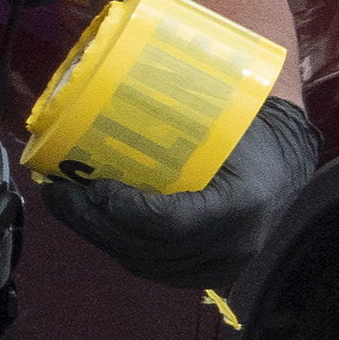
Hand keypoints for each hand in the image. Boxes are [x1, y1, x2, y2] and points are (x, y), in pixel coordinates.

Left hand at [41, 95, 314, 291]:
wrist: (281, 168)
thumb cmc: (247, 133)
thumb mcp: (225, 116)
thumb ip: (178, 106)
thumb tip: (112, 63)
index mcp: (243, 203)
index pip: (172, 221)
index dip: (124, 210)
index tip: (92, 186)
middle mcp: (234, 244)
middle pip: (147, 247)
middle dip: (92, 221)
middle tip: (57, 192)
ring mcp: (220, 267)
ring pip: (142, 260)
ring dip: (95, 233)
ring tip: (65, 203)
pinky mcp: (205, 275)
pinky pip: (150, 266)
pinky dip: (114, 243)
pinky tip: (90, 220)